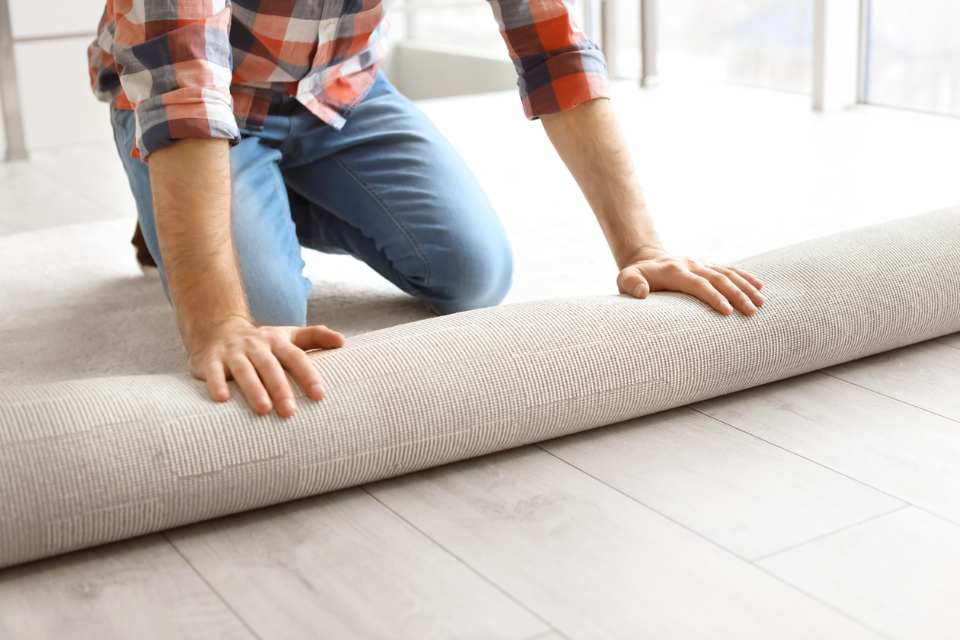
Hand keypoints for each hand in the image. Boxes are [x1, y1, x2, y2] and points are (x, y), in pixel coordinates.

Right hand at [187, 316, 344, 416]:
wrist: (217, 328)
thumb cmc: (262, 342)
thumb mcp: (288, 335)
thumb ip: (315, 337)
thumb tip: (343, 342)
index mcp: (277, 342)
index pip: (296, 357)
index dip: (308, 375)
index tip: (320, 396)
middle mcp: (256, 346)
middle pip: (270, 366)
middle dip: (280, 388)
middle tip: (290, 413)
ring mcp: (233, 352)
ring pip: (244, 370)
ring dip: (253, 389)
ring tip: (263, 410)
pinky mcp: (210, 360)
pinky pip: (213, 372)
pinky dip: (216, 384)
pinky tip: (222, 400)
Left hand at [617, 253, 764, 315]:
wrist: (645, 259)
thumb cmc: (635, 277)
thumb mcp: (624, 280)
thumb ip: (631, 284)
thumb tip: (641, 293)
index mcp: (674, 271)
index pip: (698, 284)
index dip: (713, 297)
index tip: (727, 312)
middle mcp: (691, 264)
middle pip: (718, 278)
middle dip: (736, 295)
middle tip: (752, 312)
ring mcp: (701, 263)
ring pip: (727, 273)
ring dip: (745, 287)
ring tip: (760, 303)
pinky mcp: (707, 264)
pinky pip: (729, 269)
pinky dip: (744, 277)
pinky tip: (760, 287)